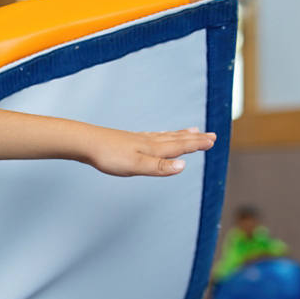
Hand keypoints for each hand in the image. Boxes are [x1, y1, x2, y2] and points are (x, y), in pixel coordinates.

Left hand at [85, 127, 216, 177]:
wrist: (86, 143)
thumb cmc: (109, 156)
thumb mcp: (136, 166)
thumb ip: (159, 167)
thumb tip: (183, 166)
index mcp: (154, 149)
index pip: (180, 146)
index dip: (197, 145)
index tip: (213, 140)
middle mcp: (149, 142)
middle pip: (176, 140)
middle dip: (194, 139)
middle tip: (211, 135)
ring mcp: (139, 140)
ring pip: (165, 137)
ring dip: (181, 136)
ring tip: (192, 132)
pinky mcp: (129, 141)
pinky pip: (152, 137)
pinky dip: (162, 136)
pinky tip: (159, 136)